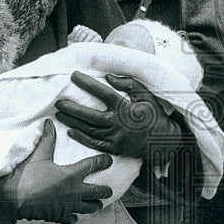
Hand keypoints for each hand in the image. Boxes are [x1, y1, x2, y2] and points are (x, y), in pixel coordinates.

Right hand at [0, 119, 112, 223]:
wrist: (15, 199)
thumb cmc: (28, 175)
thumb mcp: (38, 155)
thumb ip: (47, 139)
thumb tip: (49, 122)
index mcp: (72, 175)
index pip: (93, 166)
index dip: (103, 161)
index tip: (109, 160)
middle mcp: (75, 192)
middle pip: (99, 192)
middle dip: (105, 190)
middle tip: (108, 190)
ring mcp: (69, 206)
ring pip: (90, 208)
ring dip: (94, 204)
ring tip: (96, 203)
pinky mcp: (60, 216)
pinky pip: (73, 218)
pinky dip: (75, 216)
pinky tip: (74, 215)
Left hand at [56, 71, 181, 162]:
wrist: (165, 142)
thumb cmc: (154, 116)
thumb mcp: (146, 96)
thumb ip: (129, 84)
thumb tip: (109, 77)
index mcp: (125, 108)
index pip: (103, 93)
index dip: (87, 83)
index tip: (74, 75)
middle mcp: (118, 123)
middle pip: (91, 116)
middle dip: (72, 108)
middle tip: (58, 102)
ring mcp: (116, 137)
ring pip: (90, 129)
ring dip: (73, 122)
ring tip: (59, 114)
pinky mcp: (115, 148)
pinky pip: (95, 143)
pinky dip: (82, 138)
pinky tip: (70, 131)